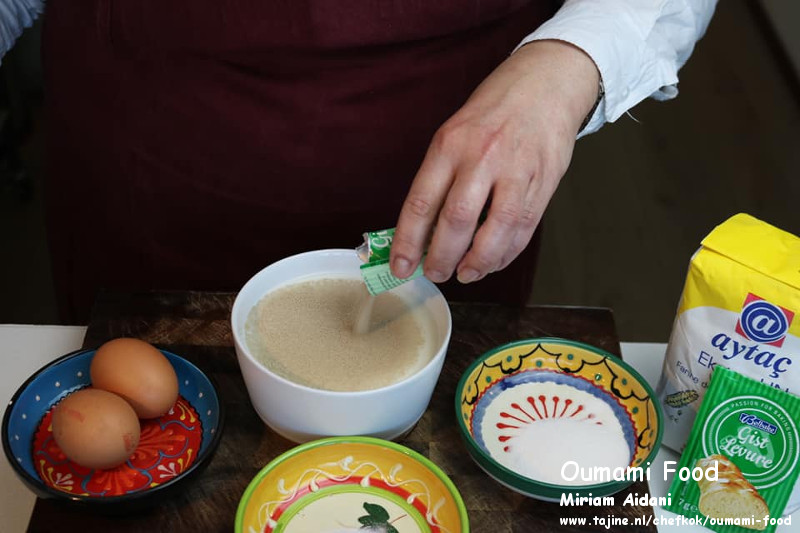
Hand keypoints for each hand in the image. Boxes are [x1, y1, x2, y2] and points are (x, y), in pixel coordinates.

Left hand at [390, 40, 599, 283]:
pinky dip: (506, 253)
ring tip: (465, 274)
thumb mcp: (454, 133)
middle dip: (441, 257)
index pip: (422, 202)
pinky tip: (492, 262)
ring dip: (477, 262)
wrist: (546, 82)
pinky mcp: (543, 181)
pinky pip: (523, 228)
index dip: (408, 242)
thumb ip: (440, 179)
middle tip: (435, 273)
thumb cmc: (494, 112)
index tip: (399, 266)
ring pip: (495, 230)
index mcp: (450, 144)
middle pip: (457, 220)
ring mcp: (516, 170)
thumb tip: (423, 231)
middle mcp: (482, 157)